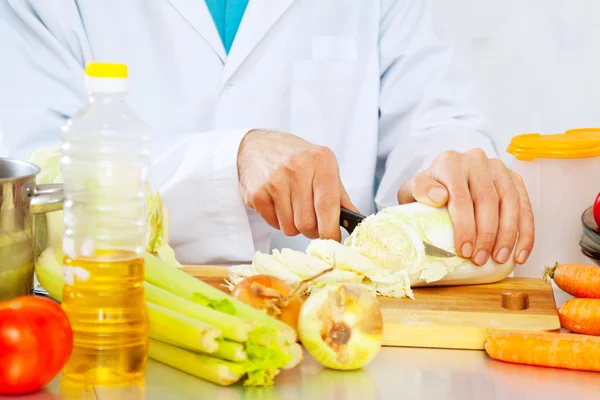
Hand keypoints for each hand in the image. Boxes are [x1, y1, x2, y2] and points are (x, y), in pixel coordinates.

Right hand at [237, 130, 356, 240]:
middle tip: (312, 222)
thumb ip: (340, 196)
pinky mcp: (256, 193)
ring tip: (294, 208)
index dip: (331, 230)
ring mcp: (274, 180)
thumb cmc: (298, 159)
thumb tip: (354, 223)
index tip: (334, 241)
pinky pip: (274, 225)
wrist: (258, 146)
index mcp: (320, 161)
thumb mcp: (324, 167)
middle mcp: (296, 168)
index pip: (327, 205)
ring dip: (295, 226)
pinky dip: (279, 221)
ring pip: (290, 228)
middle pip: (307, 223)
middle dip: (312, 231)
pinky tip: (279, 204)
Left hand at [397, 148, 533, 265]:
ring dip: (508, 235)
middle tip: (480, 259)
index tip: (464, 251)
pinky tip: (520, 254)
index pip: (461, 196)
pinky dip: (525, 232)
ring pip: (511, 202)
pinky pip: (525, 206)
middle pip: (488, 200)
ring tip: (500, 259)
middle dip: (487, 234)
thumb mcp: (411, 192)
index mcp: (450, 162)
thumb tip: (440, 197)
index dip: (465, 226)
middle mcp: (476, 160)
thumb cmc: (426, 193)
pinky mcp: (514, 178)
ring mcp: (498, 168)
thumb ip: (419, 190)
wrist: (439, 184)